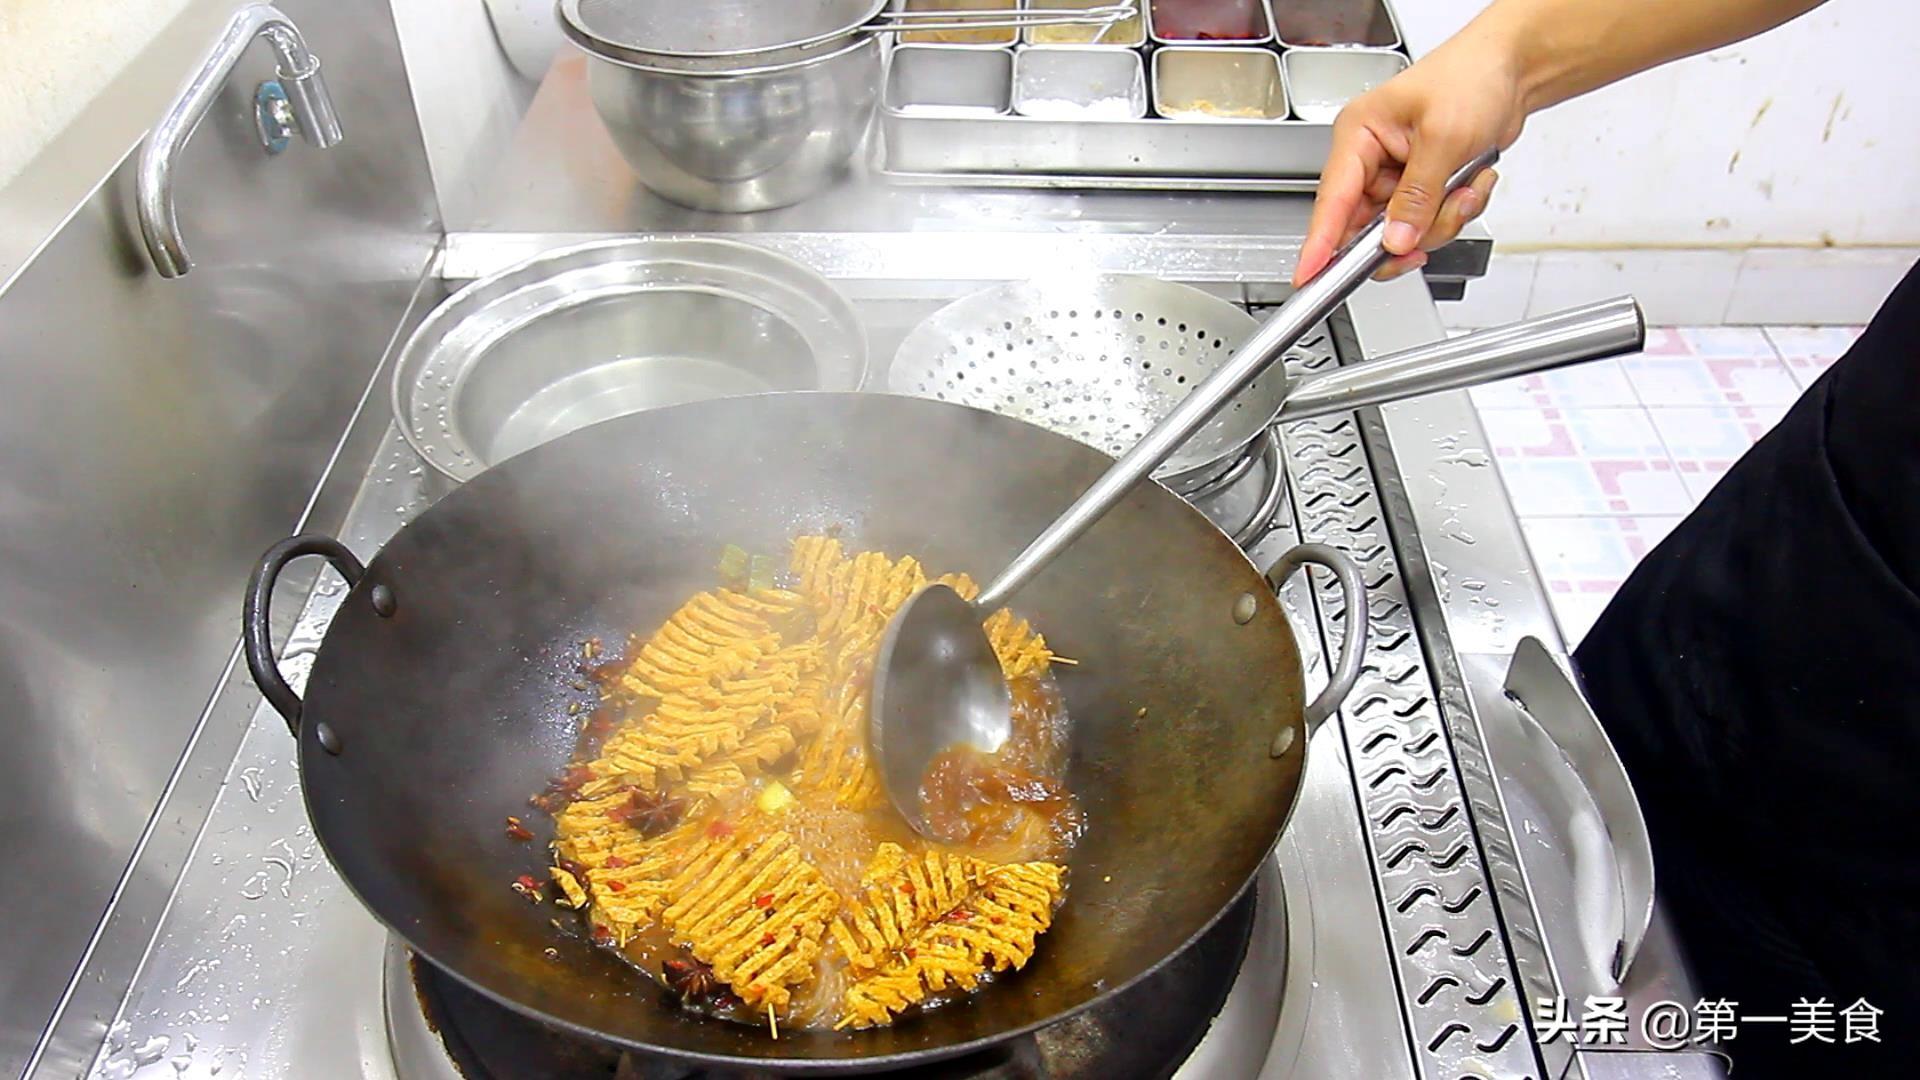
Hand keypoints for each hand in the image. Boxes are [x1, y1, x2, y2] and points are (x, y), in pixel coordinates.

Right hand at [1293, 28, 1529, 285]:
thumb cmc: (1472, 77)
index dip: (1320, 243)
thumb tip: (1395, 240)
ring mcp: (1397, 177)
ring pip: (1404, 232)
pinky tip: (1471, 182)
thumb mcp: (1444, 138)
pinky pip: (1430, 224)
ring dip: (1443, 219)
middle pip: (1369, 227)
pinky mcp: (1421, 188)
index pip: (1332, 199)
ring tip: (1466, 186)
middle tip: (1436, 221)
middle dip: (1412, 229)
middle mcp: (1371, 159)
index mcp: (1359, 135)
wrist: (1512, 70)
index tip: (1309, 275)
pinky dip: (1457, 211)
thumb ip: (1417, 196)